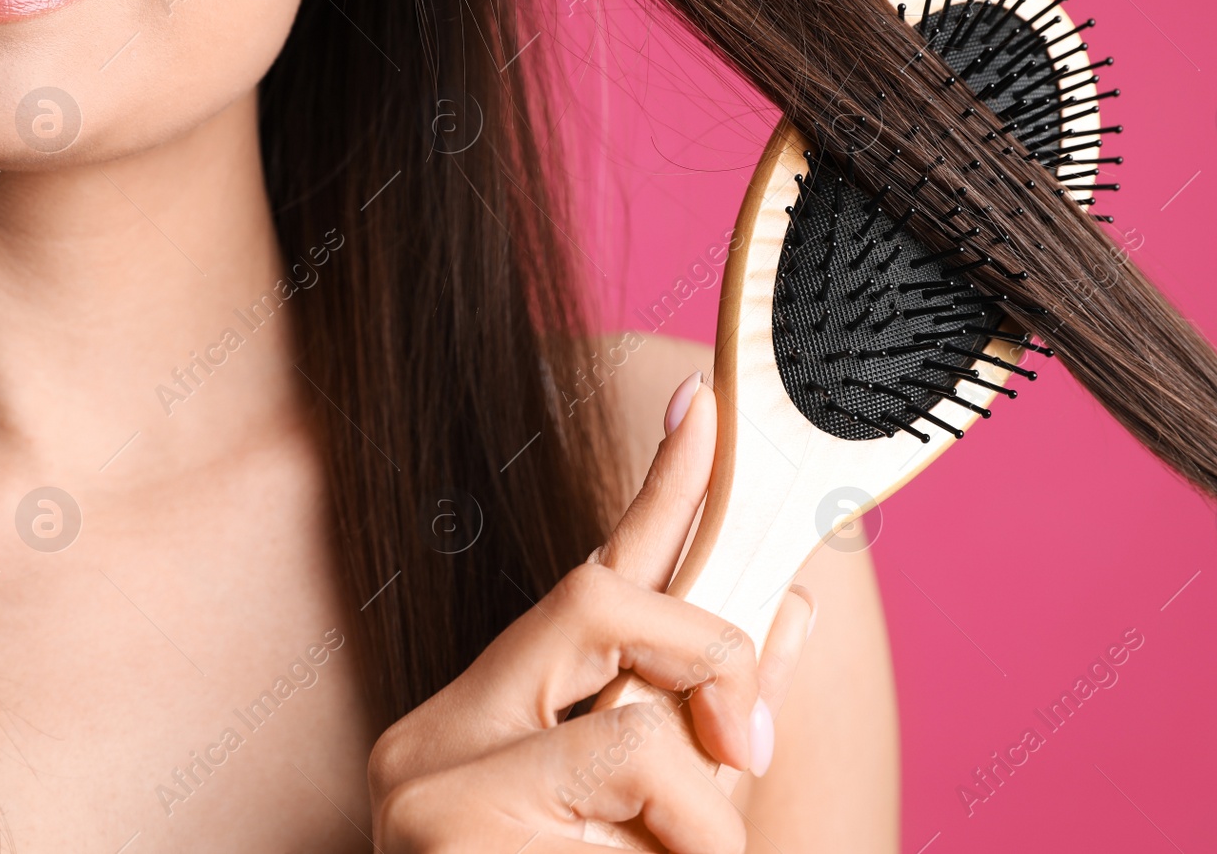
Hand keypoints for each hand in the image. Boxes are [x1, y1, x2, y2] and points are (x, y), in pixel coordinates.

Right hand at [369, 372, 817, 850]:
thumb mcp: (670, 815)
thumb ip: (714, 719)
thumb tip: (790, 607)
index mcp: (484, 720)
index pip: (586, 580)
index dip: (659, 489)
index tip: (702, 405)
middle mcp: (438, 730)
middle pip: (596, 596)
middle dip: (709, 651)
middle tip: (750, 750)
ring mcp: (425, 772)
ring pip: (630, 703)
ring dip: (703, 800)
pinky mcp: (442, 815)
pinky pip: (630, 763)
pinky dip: (691, 830)